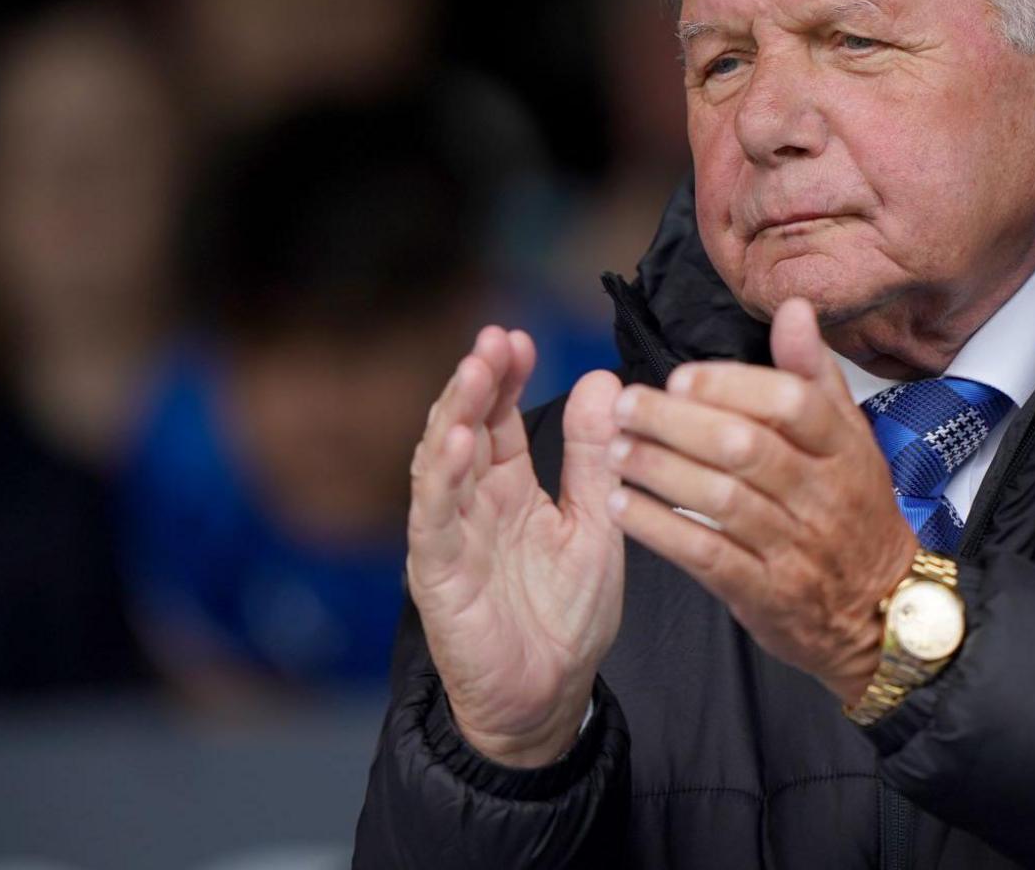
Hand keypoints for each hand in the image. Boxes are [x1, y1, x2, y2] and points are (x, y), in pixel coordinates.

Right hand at [406, 327, 626, 766]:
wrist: (549, 697)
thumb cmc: (566, 615)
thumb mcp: (595, 523)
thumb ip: (592, 457)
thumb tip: (601, 378)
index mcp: (508, 490)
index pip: (498, 418)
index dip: (504, 376)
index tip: (517, 336)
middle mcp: (472, 504)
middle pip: (464, 428)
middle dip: (476, 381)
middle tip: (494, 339)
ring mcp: (449, 537)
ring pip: (440, 463)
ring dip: (454, 415)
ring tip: (474, 373)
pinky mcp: (438, 574)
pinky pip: (433, 518)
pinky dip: (441, 478)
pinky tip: (458, 441)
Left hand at [603, 298, 918, 705]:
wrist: (880, 611)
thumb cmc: (854, 513)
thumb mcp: (850, 440)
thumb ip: (814, 376)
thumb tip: (792, 309)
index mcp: (845, 450)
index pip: (793, 404)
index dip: (732, 386)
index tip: (681, 378)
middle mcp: (822, 496)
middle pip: (746, 448)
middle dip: (678, 423)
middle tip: (628, 406)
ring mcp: (796, 548)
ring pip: (722, 500)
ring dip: (660, 471)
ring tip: (617, 450)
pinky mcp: (766, 594)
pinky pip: (707, 556)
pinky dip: (660, 528)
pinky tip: (623, 506)